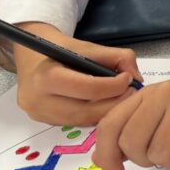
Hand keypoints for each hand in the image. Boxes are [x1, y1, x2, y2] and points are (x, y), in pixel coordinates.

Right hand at [12, 22, 140, 124]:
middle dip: (115, 103)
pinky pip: (76, 123)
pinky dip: (94, 116)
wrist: (33, 56)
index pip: (88, 89)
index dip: (114, 86)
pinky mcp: (44, 121)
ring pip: (83, 121)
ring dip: (107, 112)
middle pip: (86, 111)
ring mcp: (39, 114)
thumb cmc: (62, 50)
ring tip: (121, 99)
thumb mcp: (89, 46)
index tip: (129, 79)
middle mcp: (38, 99)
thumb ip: (117, 57)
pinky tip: (105, 105)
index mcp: (46, 77)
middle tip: (132, 93)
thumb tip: (137, 78)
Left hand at [92, 74, 169, 169]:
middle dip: (145, 159)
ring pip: (159, 153)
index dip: (106, 155)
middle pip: (132, 144)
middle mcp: (164, 95)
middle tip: (165, 155)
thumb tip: (102, 159)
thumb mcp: (161, 115)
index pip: (110, 126)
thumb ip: (131, 132)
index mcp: (147, 93)